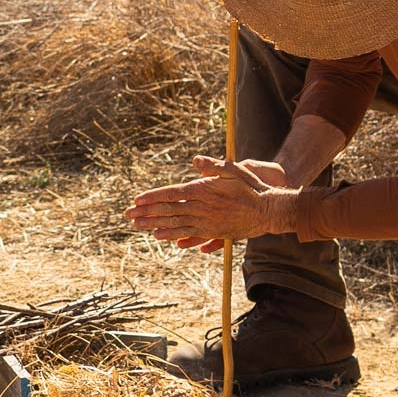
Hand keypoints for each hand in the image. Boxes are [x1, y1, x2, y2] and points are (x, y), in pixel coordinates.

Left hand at [125, 155, 299, 251]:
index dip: (153, 197)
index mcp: (204, 190)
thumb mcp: (234, 170)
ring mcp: (207, 221)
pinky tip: (159, 235)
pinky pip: (187, 234)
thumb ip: (213, 166)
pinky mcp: (213, 231)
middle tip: (128, 215)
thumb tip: (195, 160)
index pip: (172, 194)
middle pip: (169, 210)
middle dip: (146, 212)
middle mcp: (202, 207)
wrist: (269, 210)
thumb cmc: (252, 187)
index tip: (136, 200)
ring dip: (154, 224)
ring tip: (137, 225)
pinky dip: (172, 234)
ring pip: (175, 223)